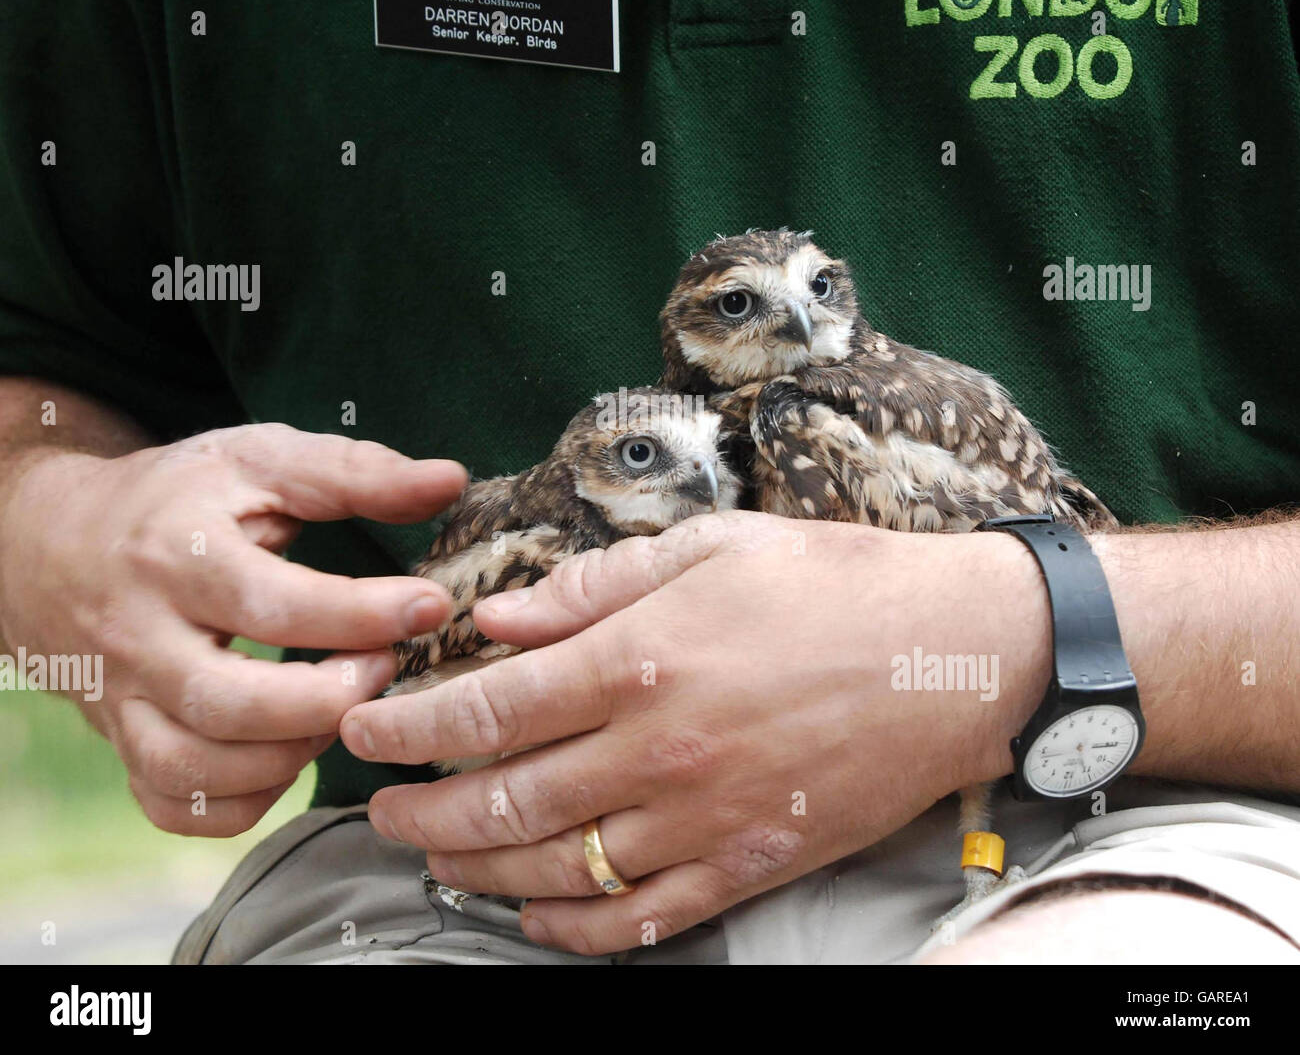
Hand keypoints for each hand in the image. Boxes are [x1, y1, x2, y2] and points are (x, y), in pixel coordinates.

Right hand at [0, 423, 465, 835]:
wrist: (53, 543)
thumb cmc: (180, 498)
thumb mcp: (259, 459)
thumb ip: (355, 472)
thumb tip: (450, 481)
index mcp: (174, 554)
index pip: (270, 602)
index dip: (361, 613)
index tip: (430, 606)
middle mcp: (137, 635)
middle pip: (228, 703)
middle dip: (328, 700)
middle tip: (388, 669)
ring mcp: (122, 698)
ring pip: (197, 765)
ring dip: (293, 755)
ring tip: (348, 709)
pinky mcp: (122, 741)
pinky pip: (176, 803)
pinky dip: (244, 798)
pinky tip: (292, 754)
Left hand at [341, 510, 1049, 954]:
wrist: (956, 652)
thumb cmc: (832, 583)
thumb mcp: (711, 548)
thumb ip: (595, 586)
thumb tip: (501, 617)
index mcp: (638, 658)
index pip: (485, 710)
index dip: (408, 728)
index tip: (363, 731)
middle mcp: (656, 750)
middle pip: (501, 802)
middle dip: (421, 812)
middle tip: (380, 810)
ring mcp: (702, 819)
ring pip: (555, 871)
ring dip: (478, 872)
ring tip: (437, 858)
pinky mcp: (749, 864)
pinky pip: (640, 920)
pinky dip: (574, 932)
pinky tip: (537, 921)